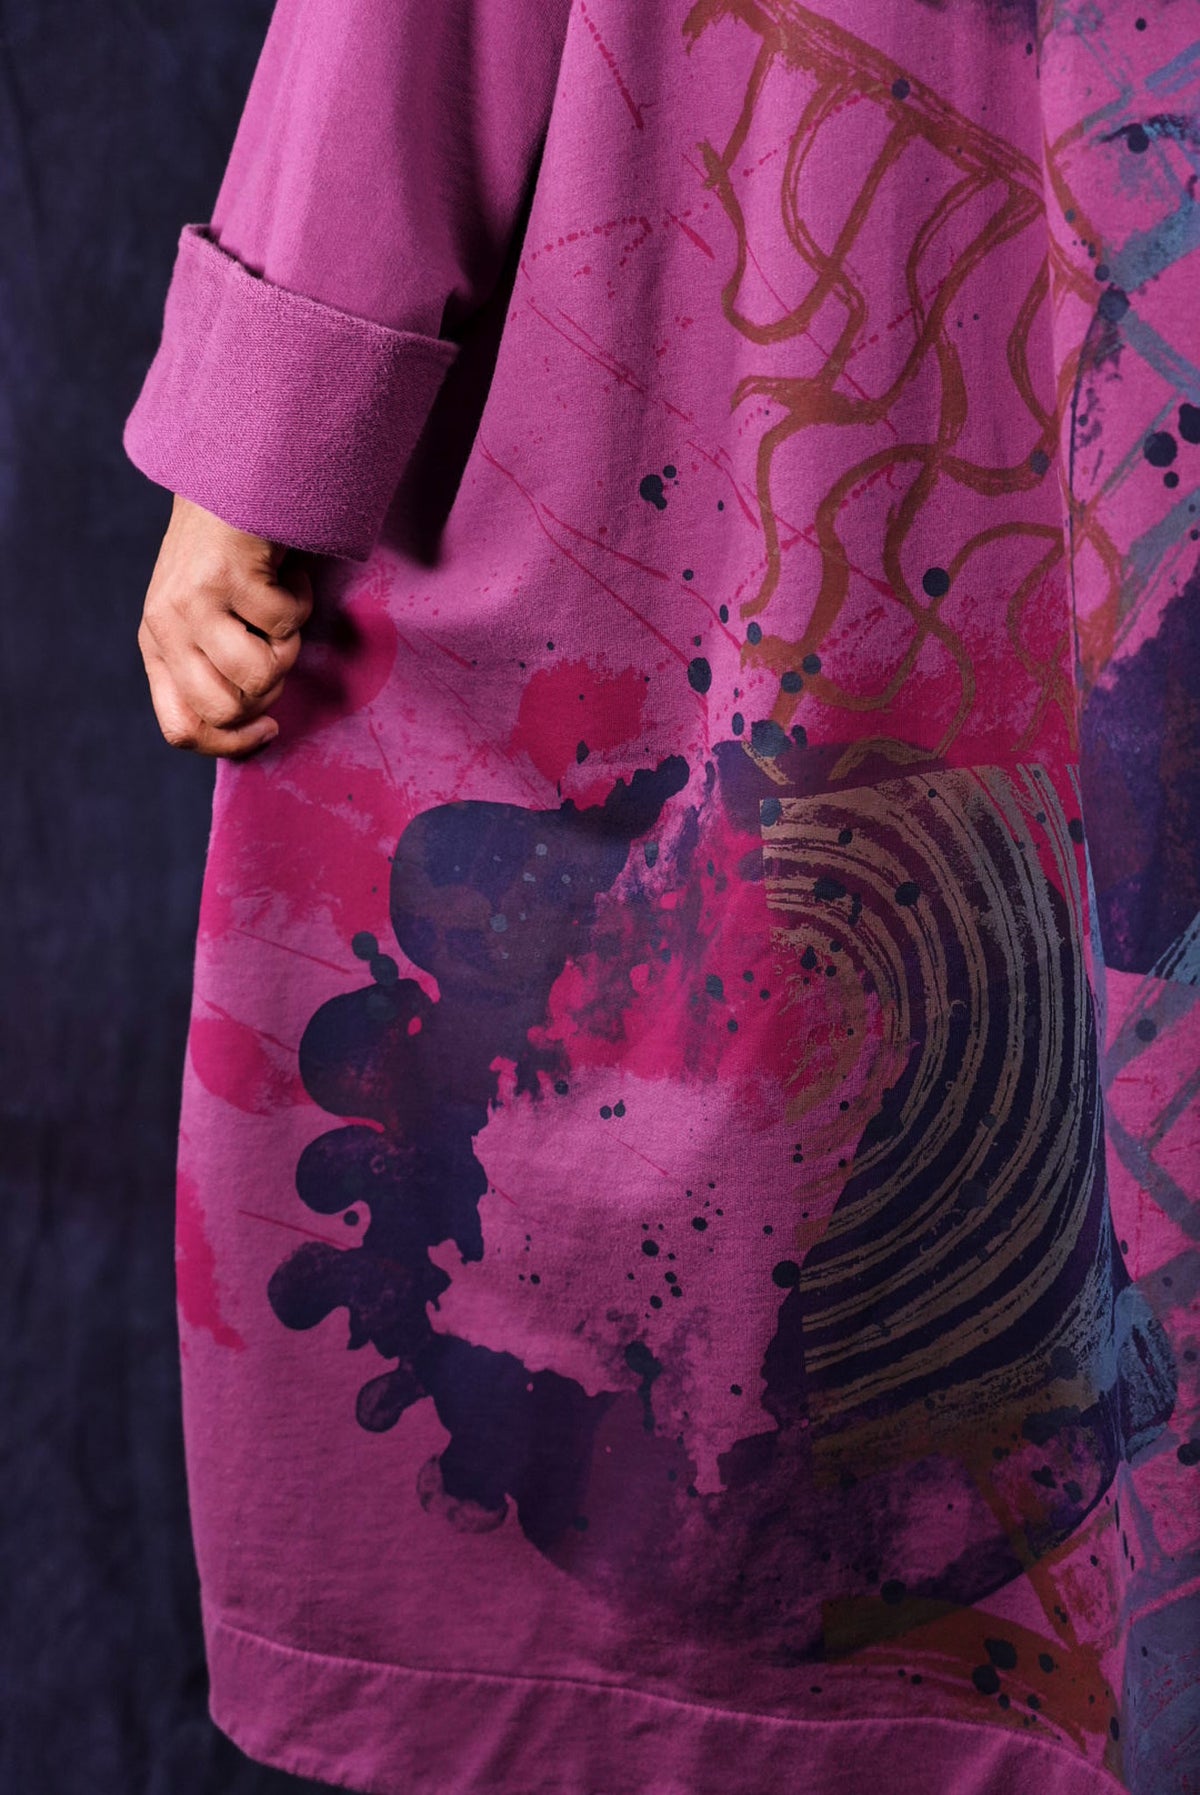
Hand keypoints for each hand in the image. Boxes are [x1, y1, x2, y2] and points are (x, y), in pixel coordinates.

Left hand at [137, 492, 313, 756]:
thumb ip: (213, 666)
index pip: (181, 729)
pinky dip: (300, 600)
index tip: (269, 728)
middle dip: (269, 690)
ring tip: (282, 609)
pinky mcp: (228, 575)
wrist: (230, 475)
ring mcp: (194, 600)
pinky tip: (285, 572)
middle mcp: (166, 625)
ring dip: (289, 645)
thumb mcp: (204, 617)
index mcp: (156, 645)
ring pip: (260, 674)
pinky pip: (284, 623)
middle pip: (226, 710)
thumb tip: (254, 724)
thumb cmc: (228, 555)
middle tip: (276, 647)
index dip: (231, 743)